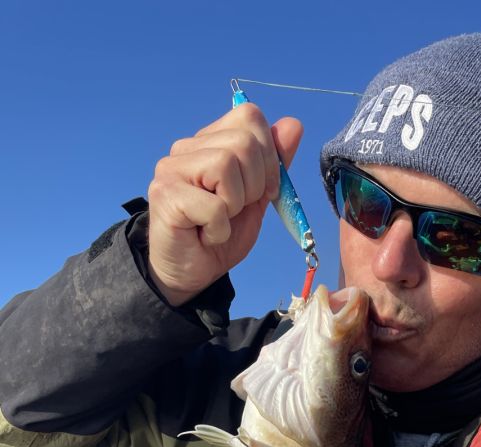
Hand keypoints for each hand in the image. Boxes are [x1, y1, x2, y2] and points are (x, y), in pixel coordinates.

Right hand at [147, 104, 302, 306]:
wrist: (191, 273)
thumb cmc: (220, 235)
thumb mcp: (257, 198)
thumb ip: (274, 164)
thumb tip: (294, 124)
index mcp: (211, 142)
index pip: (249, 116)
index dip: (269, 155)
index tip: (263, 190)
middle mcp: (187, 147)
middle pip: (243, 141)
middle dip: (254, 184)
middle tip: (236, 210)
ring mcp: (172, 168)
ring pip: (226, 165)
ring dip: (235, 205)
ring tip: (219, 221)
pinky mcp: (165, 195)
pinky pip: (214, 205)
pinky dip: (220, 229)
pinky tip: (206, 234)